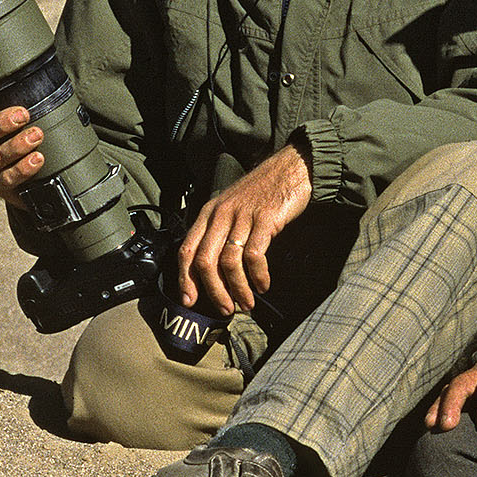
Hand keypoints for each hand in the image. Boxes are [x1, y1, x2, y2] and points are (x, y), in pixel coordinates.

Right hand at [0, 96, 43, 206]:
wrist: (37, 175)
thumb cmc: (28, 137)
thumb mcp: (24, 118)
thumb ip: (23, 103)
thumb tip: (45, 82)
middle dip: (2, 124)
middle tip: (24, 115)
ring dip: (16, 145)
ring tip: (36, 136)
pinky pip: (4, 179)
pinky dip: (22, 169)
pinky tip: (36, 159)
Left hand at [174, 144, 311, 312]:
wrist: (291, 168)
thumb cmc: (263, 192)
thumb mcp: (233, 207)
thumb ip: (221, 232)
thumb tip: (215, 271)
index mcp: (209, 213)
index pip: (187, 249)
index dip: (185, 278)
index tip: (189, 300)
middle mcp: (221, 214)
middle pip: (206, 260)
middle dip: (214, 291)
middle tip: (226, 309)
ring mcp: (243, 216)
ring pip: (229, 262)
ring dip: (238, 289)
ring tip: (247, 303)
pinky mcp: (265, 219)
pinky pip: (254, 255)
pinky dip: (258, 275)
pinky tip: (263, 285)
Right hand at [428, 346, 476, 432]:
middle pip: (462, 382)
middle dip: (452, 404)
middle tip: (446, 425)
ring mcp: (476, 373)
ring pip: (453, 386)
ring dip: (440, 405)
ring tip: (431, 425)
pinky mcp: (473, 382)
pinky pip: (453, 391)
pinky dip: (441, 404)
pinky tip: (433, 421)